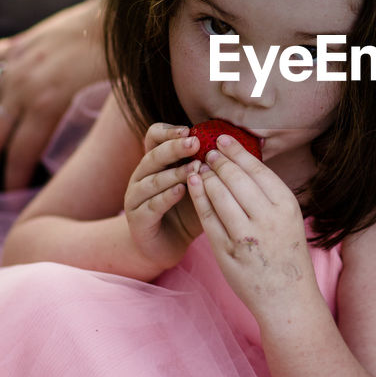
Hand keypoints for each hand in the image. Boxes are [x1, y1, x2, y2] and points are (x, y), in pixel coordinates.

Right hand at [0, 0, 107, 199]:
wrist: (112, 15)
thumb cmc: (118, 60)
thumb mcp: (107, 104)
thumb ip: (92, 131)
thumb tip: (91, 165)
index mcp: (47, 103)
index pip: (21, 152)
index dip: (13, 178)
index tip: (10, 197)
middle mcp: (22, 86)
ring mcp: (13, 65)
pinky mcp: (14, 46)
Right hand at [124, 124, 202, 268]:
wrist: (165, 246)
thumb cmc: (187, 212)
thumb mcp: (201, 186)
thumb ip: (210, 168)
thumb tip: (239, 148)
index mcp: (155, 163)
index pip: (154, 137)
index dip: (168, 132)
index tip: (190, 130)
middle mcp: (142, 176)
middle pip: (153, 155)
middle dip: (174, 147)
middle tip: (195, 142)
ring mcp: (136, 198)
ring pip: (152, 180)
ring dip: (174, 173)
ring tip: (194, 168)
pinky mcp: (138, 219)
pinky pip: (151, 205)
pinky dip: (166, 197)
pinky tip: (181, 191)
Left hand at [186, 132, 313, 317]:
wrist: (287, 298)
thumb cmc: (286, 254)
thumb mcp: (289, 219)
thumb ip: (269, 193)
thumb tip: (246, 160)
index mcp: (286, 206)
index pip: (257, 169)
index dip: (237, 151)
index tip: (222, 138)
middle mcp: (267, 219)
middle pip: (235, 178)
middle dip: (218, 160)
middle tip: (207, 150)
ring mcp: (245, 236)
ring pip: (218, 194)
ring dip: (206, 176)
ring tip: (199, 165)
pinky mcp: (225, 251)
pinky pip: (207, 217)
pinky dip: (198, 197)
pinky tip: (193, 184)